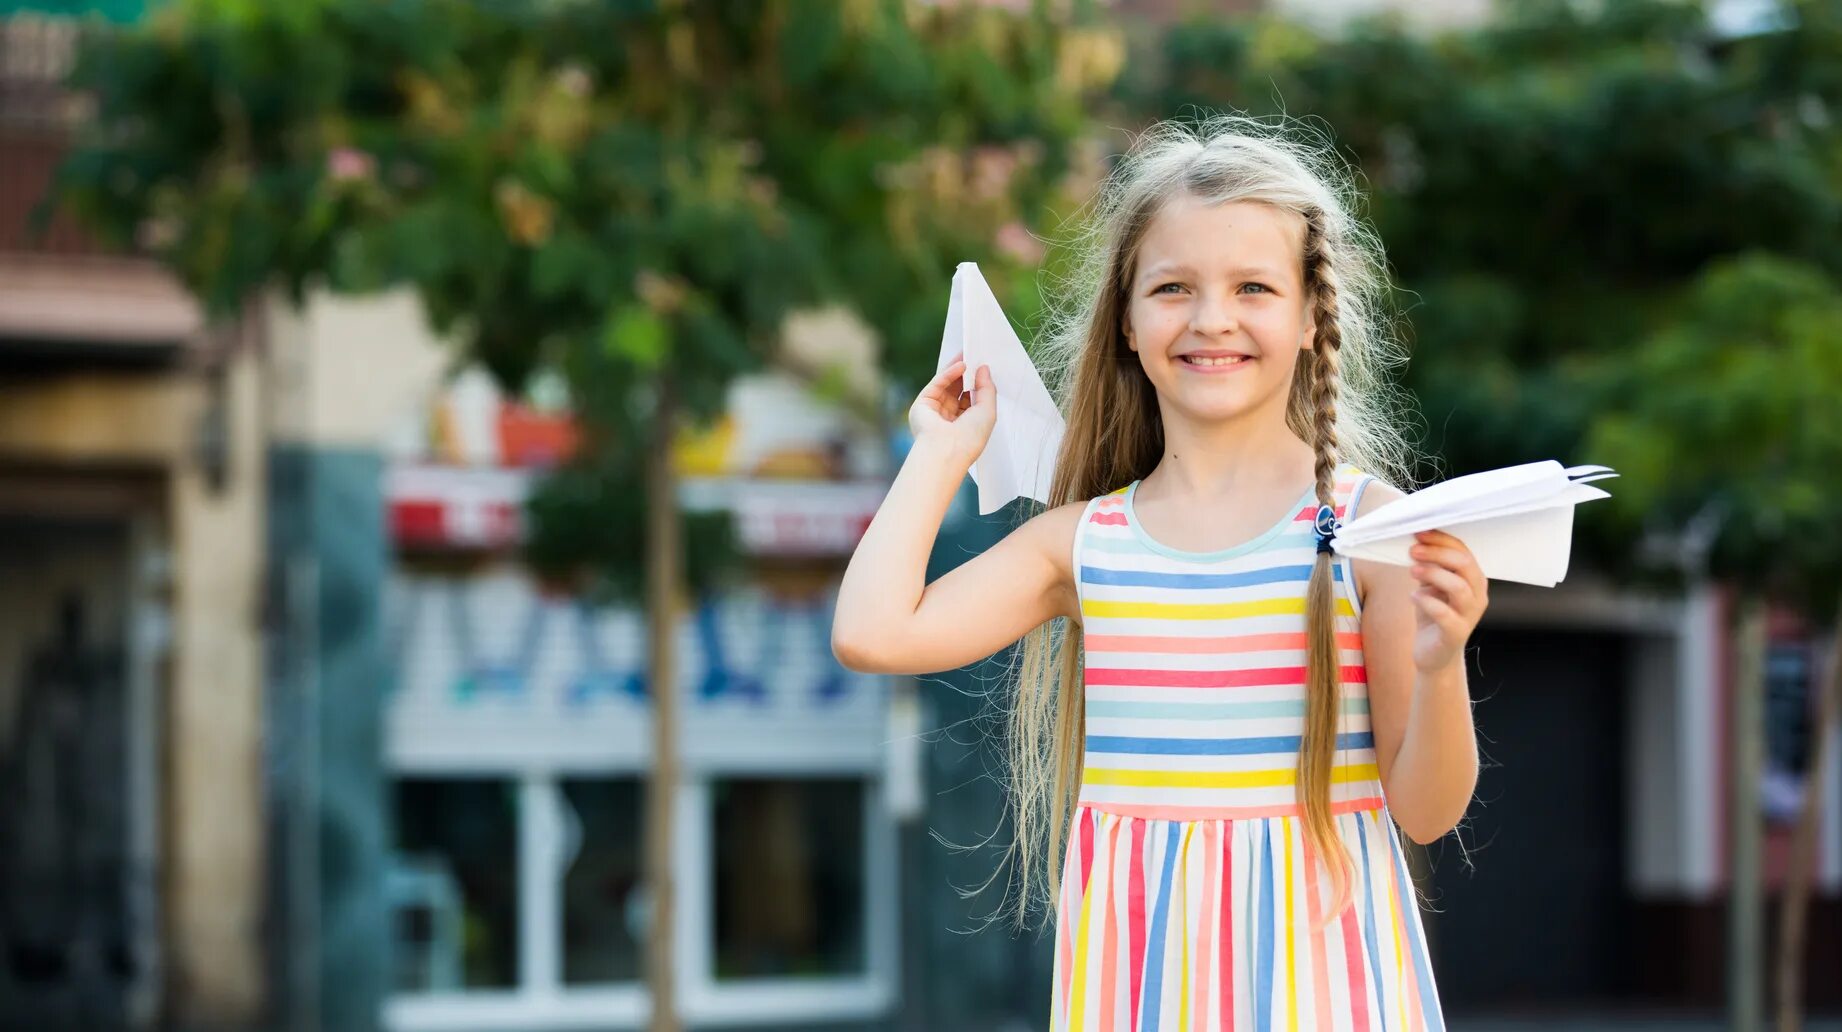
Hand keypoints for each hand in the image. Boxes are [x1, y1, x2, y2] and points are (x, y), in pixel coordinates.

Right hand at [908, 355, 995, 467]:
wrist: (946, 451)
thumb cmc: (970, 438)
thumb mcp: (988, 411)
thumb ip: (987, 388)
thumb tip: (984, 369)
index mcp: (965, 425)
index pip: (971, 399)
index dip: (977, 383)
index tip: (984, 367)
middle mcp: (949, 419)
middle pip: (958, 390)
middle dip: (967, 373)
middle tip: (975, 354)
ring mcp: (935, 411)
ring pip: (946, 385)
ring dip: (958, 370)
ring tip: (969, 354)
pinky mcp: (923, 404)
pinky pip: (937, 384)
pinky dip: (948, 373)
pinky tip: (961, 365)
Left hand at [1408, 529, 1487, 672]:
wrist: (1434, 655)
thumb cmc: (1434, 616)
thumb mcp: (1431, 586)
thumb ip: (1429, 566)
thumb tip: (1416, 542)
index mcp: (1473, 580)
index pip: (1464, 552)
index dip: (1441, 540)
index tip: (1419, 533)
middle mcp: (1477, 596)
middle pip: (1465, 565)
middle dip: (1437, 553)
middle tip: (1413, 550)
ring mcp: (1469, 615)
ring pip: (1458, 587)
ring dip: (1433, 574)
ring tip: (1412, 571)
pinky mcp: (1456, 633)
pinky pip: (1445, 614)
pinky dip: (1427, 601)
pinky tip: (1413, 597)